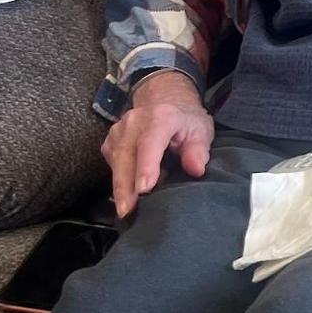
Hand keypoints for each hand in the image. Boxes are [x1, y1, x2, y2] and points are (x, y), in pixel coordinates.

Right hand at [102, 70, 213, 217]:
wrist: (165, 102)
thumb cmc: (186, 121)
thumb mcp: (201, 130)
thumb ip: (199, 149)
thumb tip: (196, 169)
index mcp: (161, 117)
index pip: (150, 142)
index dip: (146, 165)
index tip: (144, 188)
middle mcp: (134, 122)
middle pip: (126, 156)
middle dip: (125, 186)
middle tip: (128, 211)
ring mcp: (118, 131)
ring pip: (115, 163)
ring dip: (119, 188)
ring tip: (126, 211)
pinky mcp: (110, 143)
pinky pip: (112, 165)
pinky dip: (119, 182)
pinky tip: (126, 197)